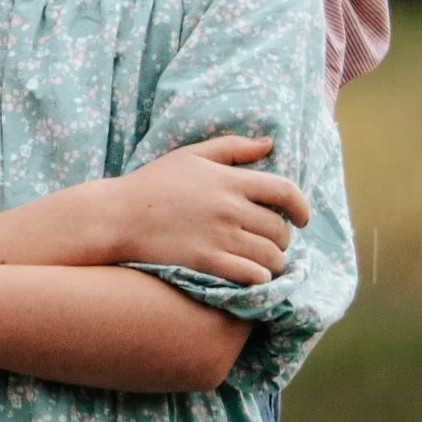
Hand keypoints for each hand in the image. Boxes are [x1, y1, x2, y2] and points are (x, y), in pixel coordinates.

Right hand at [105, 137, 307, 286]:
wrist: (118, 216)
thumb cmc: (153, 184)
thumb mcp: (192, 156)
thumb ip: (233, 148)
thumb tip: (269, 143)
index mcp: (229, 180)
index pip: (285, 191)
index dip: (302, 206)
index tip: (303, 218)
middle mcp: (230, 208)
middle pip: (280, 229)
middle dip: (283, 238)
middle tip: (271, 242)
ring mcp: (220, 237)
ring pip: (271, 256)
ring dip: (275, 261)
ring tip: (265, 261)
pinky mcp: (208, 262)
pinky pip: (252, 275)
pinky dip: (260, 278)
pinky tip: (252, 276)